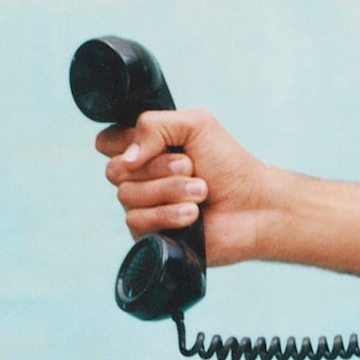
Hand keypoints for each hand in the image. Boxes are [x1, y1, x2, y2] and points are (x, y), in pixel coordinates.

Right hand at [96, 105, 282, 269]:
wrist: (253, 206)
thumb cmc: (229, 165)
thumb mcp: (195, 124)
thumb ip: (153, 125)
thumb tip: (125, 158)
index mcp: (145, 149)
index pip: (106, 142)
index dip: (125, 143)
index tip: (159, 144)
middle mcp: (139, 178)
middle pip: (115, 169)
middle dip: (158, 167)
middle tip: (191, 167)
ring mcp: (142, 207)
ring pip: (126, 196)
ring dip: (170, 190)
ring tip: (201, 192)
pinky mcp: (148, 235)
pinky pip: (136, 221)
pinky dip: (168, 214)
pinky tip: (193, 216)